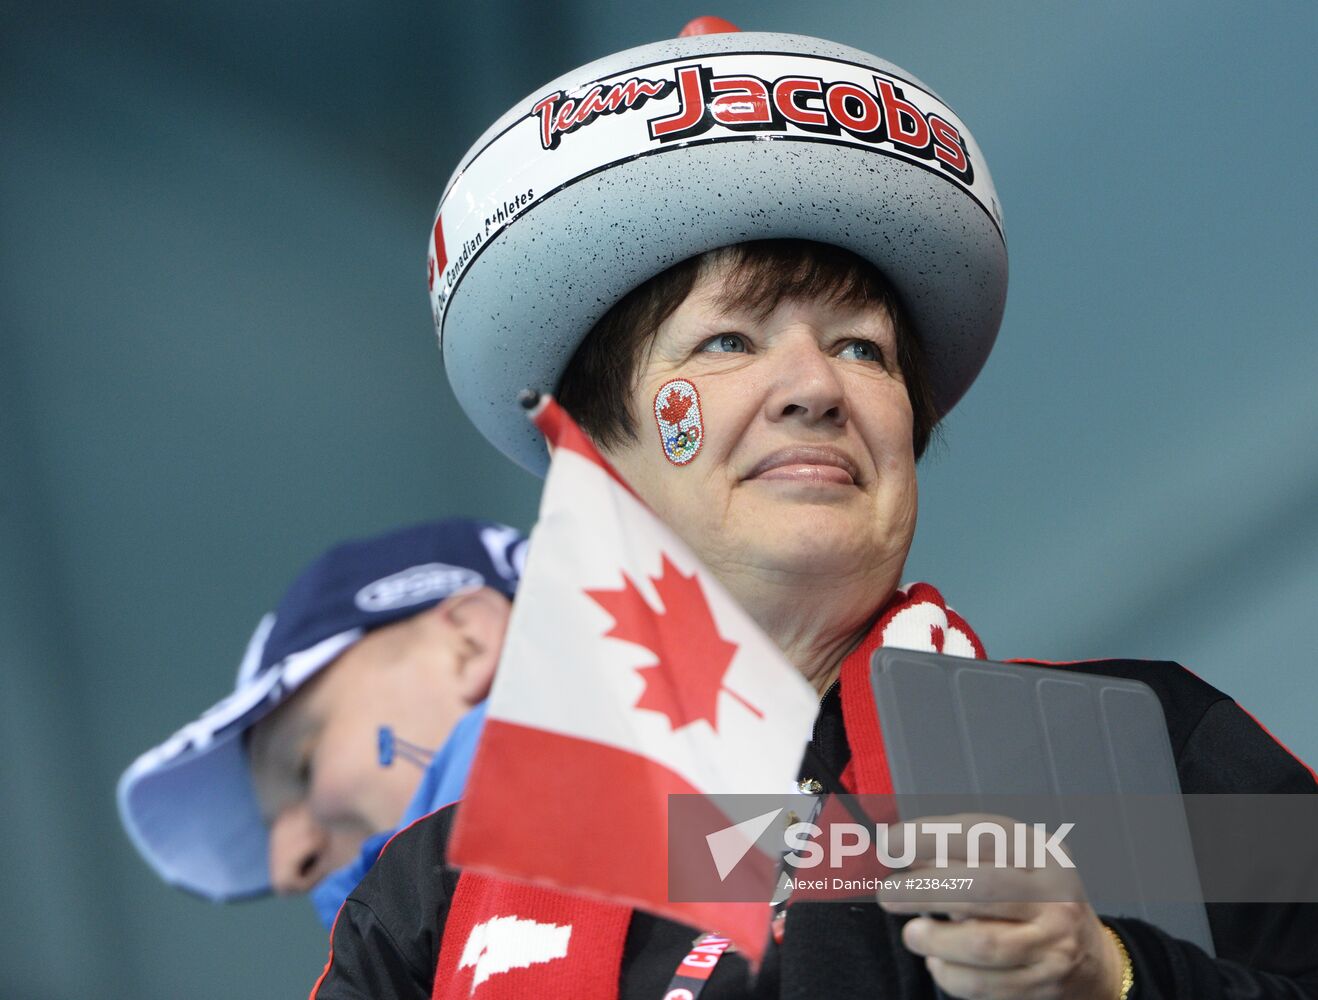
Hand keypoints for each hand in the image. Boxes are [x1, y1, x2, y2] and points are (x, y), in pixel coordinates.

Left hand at [875, 814, 1124, 999]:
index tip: (892, 842)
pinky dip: (949, 973)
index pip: (983, 836)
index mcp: (1041, 853)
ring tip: (912, 934)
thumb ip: (959, 853)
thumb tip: (899, 848)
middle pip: (981, 889)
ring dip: (935, 939)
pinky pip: (983, 984)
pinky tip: (938, 960)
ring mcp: (1053, 942)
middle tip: (888, 894)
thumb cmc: (1032, 901)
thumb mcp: (1009, 863)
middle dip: (924, 890)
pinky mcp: (1043, 984)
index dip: (931, 837)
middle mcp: (1054, 895)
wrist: (1091, 959)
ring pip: (982, 943)